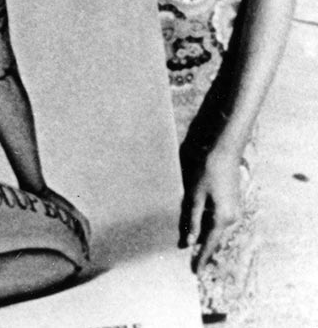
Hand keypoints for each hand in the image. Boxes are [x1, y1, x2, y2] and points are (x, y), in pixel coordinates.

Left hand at [180, 145, 243, 271]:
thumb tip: (189, 242)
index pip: (210, 244)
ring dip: (204, 236)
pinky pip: (218, 220)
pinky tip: (198, 226)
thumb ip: (192, 220)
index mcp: (223, 218)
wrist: (225, 152)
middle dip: (202, 249)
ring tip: (191, 247)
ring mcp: (234, 210)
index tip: (195, 272)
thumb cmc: (207, 172)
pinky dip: (208, 225)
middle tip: (190, 263)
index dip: (201, 258)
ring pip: (216, 229)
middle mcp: (232, 217)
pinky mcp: (232, 203)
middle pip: (214, 238)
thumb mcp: (195, 197)